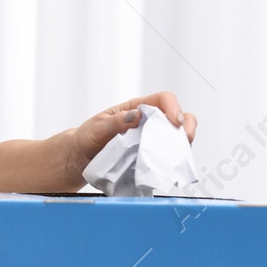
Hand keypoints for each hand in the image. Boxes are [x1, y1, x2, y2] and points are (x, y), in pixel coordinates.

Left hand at [70, 90, 196, 172]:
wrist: (80, 159)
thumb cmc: (86, 138)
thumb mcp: (96, 129)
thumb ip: (116, 122)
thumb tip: (137, 115)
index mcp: (135, 108)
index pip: (162, 99)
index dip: (173, 107)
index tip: (175, 122)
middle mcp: (148, 122)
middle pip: (178, 117)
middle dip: (187, 126)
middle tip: (185, 139)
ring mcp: (151, 140)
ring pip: (176, 137)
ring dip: (181, 145)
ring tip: (177, 155)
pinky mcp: (150, 156)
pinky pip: (168, 156)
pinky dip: (172, 159)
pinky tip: (168, 166)